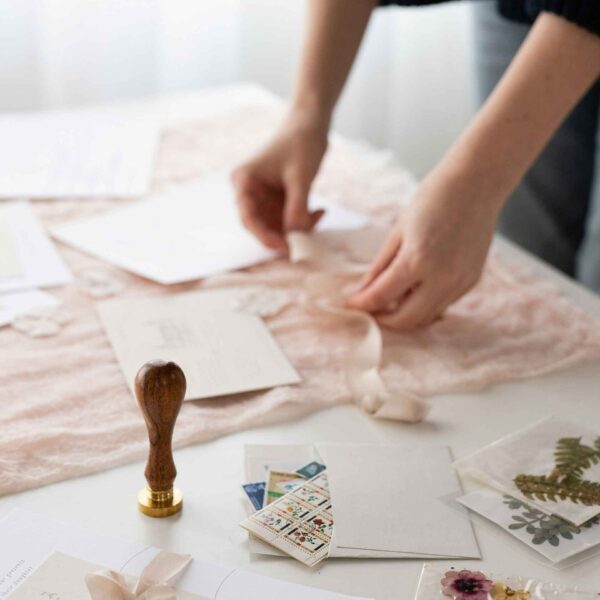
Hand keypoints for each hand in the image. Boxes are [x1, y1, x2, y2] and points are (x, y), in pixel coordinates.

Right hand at [232, 109, 328, 252]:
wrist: (311, 122)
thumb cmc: (301, 141)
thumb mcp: (300, 177)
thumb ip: (296, 208)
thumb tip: (294, 236)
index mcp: (244, 181)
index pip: (248, 218)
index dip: (265, 236)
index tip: (286, 248)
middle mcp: (249, 191)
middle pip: (262, 225)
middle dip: (284, 235)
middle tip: (305, 242)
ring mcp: (264, 196)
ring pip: (277, 225)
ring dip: (298, 228)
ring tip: (319, 215)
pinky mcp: (278, 199)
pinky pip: (288, 218)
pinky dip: (304, 220)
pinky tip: (321, 211)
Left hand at [346, 168, 500, 330]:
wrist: (477, 183)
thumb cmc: (433, 199)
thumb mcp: (398, 231)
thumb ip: (380, 266)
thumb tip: (363, 291)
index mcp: (417, 260)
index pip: (380, 297)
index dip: (361, 305)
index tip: (349, 304)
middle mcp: (441, 278)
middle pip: (405, 320)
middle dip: (382, 320)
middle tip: (369, 310)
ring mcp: (460, 282)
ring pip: (426, 318)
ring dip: (405, 315)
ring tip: (390, 298)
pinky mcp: (472, 281)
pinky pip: (443, 304)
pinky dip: (425, 304)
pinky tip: (415, 288)